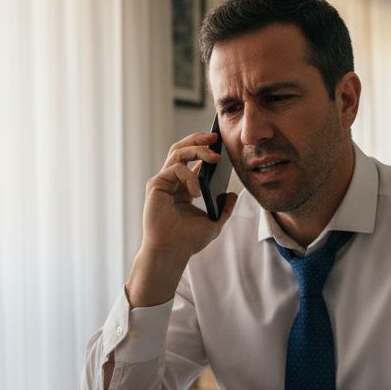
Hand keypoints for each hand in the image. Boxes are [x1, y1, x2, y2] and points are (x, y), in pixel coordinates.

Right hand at [126, 132, 236, 307]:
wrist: (172, 251)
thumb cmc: (188, 240)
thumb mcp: (214, 223)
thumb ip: (224, 209)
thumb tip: (234, 195)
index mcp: (184, 187)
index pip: (194, 161)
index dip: (206, 149)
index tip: (222, 144)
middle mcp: (172, 181)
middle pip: (182, 149)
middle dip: (199, 139)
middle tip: (215, 137)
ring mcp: (163, 181)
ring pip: (177, 152)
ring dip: (197, 149)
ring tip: (214, 157)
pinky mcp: (156, 184)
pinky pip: (175, 169)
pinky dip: (190, 177)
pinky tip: (197, 192)